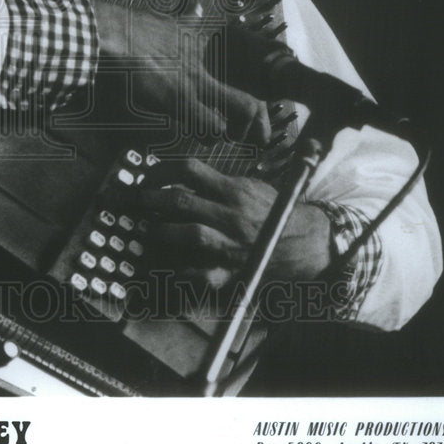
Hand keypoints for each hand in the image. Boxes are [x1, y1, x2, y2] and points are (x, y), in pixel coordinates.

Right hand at [92, 0, 270, 145]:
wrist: (112, 33)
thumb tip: (197, 4)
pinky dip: (210, 135)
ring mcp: (198, 80)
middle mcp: (211, 62)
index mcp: (210, 46)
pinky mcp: (180, 98)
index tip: (255, 108)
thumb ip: (188, 17)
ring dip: (234, 129)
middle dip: (259, 118)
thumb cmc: (134, 29)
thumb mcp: (170, 19)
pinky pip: (211, 125)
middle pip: (255, 90)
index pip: (251, 68)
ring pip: (244, 108)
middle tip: (253, 135)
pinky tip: (201, 136)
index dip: (257, 92)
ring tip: (223, 136)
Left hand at [127, 156, 331, 288]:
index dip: (162, 170)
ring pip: (190, 234)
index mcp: (234, 190)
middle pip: (182, 201)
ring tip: (150, 229)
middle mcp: (231, 214)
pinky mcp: (233, 269)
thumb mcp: (251, 186)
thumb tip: (184, 174)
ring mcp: (231, 242)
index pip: (190, 170)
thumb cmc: (274, 210)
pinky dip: (185, 272)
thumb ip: (221, 180)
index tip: (148, 175)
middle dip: (152, 199)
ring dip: (164, 231)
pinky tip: (170, 269)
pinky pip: (205, 274)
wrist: (306, 240)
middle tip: (138, 199)